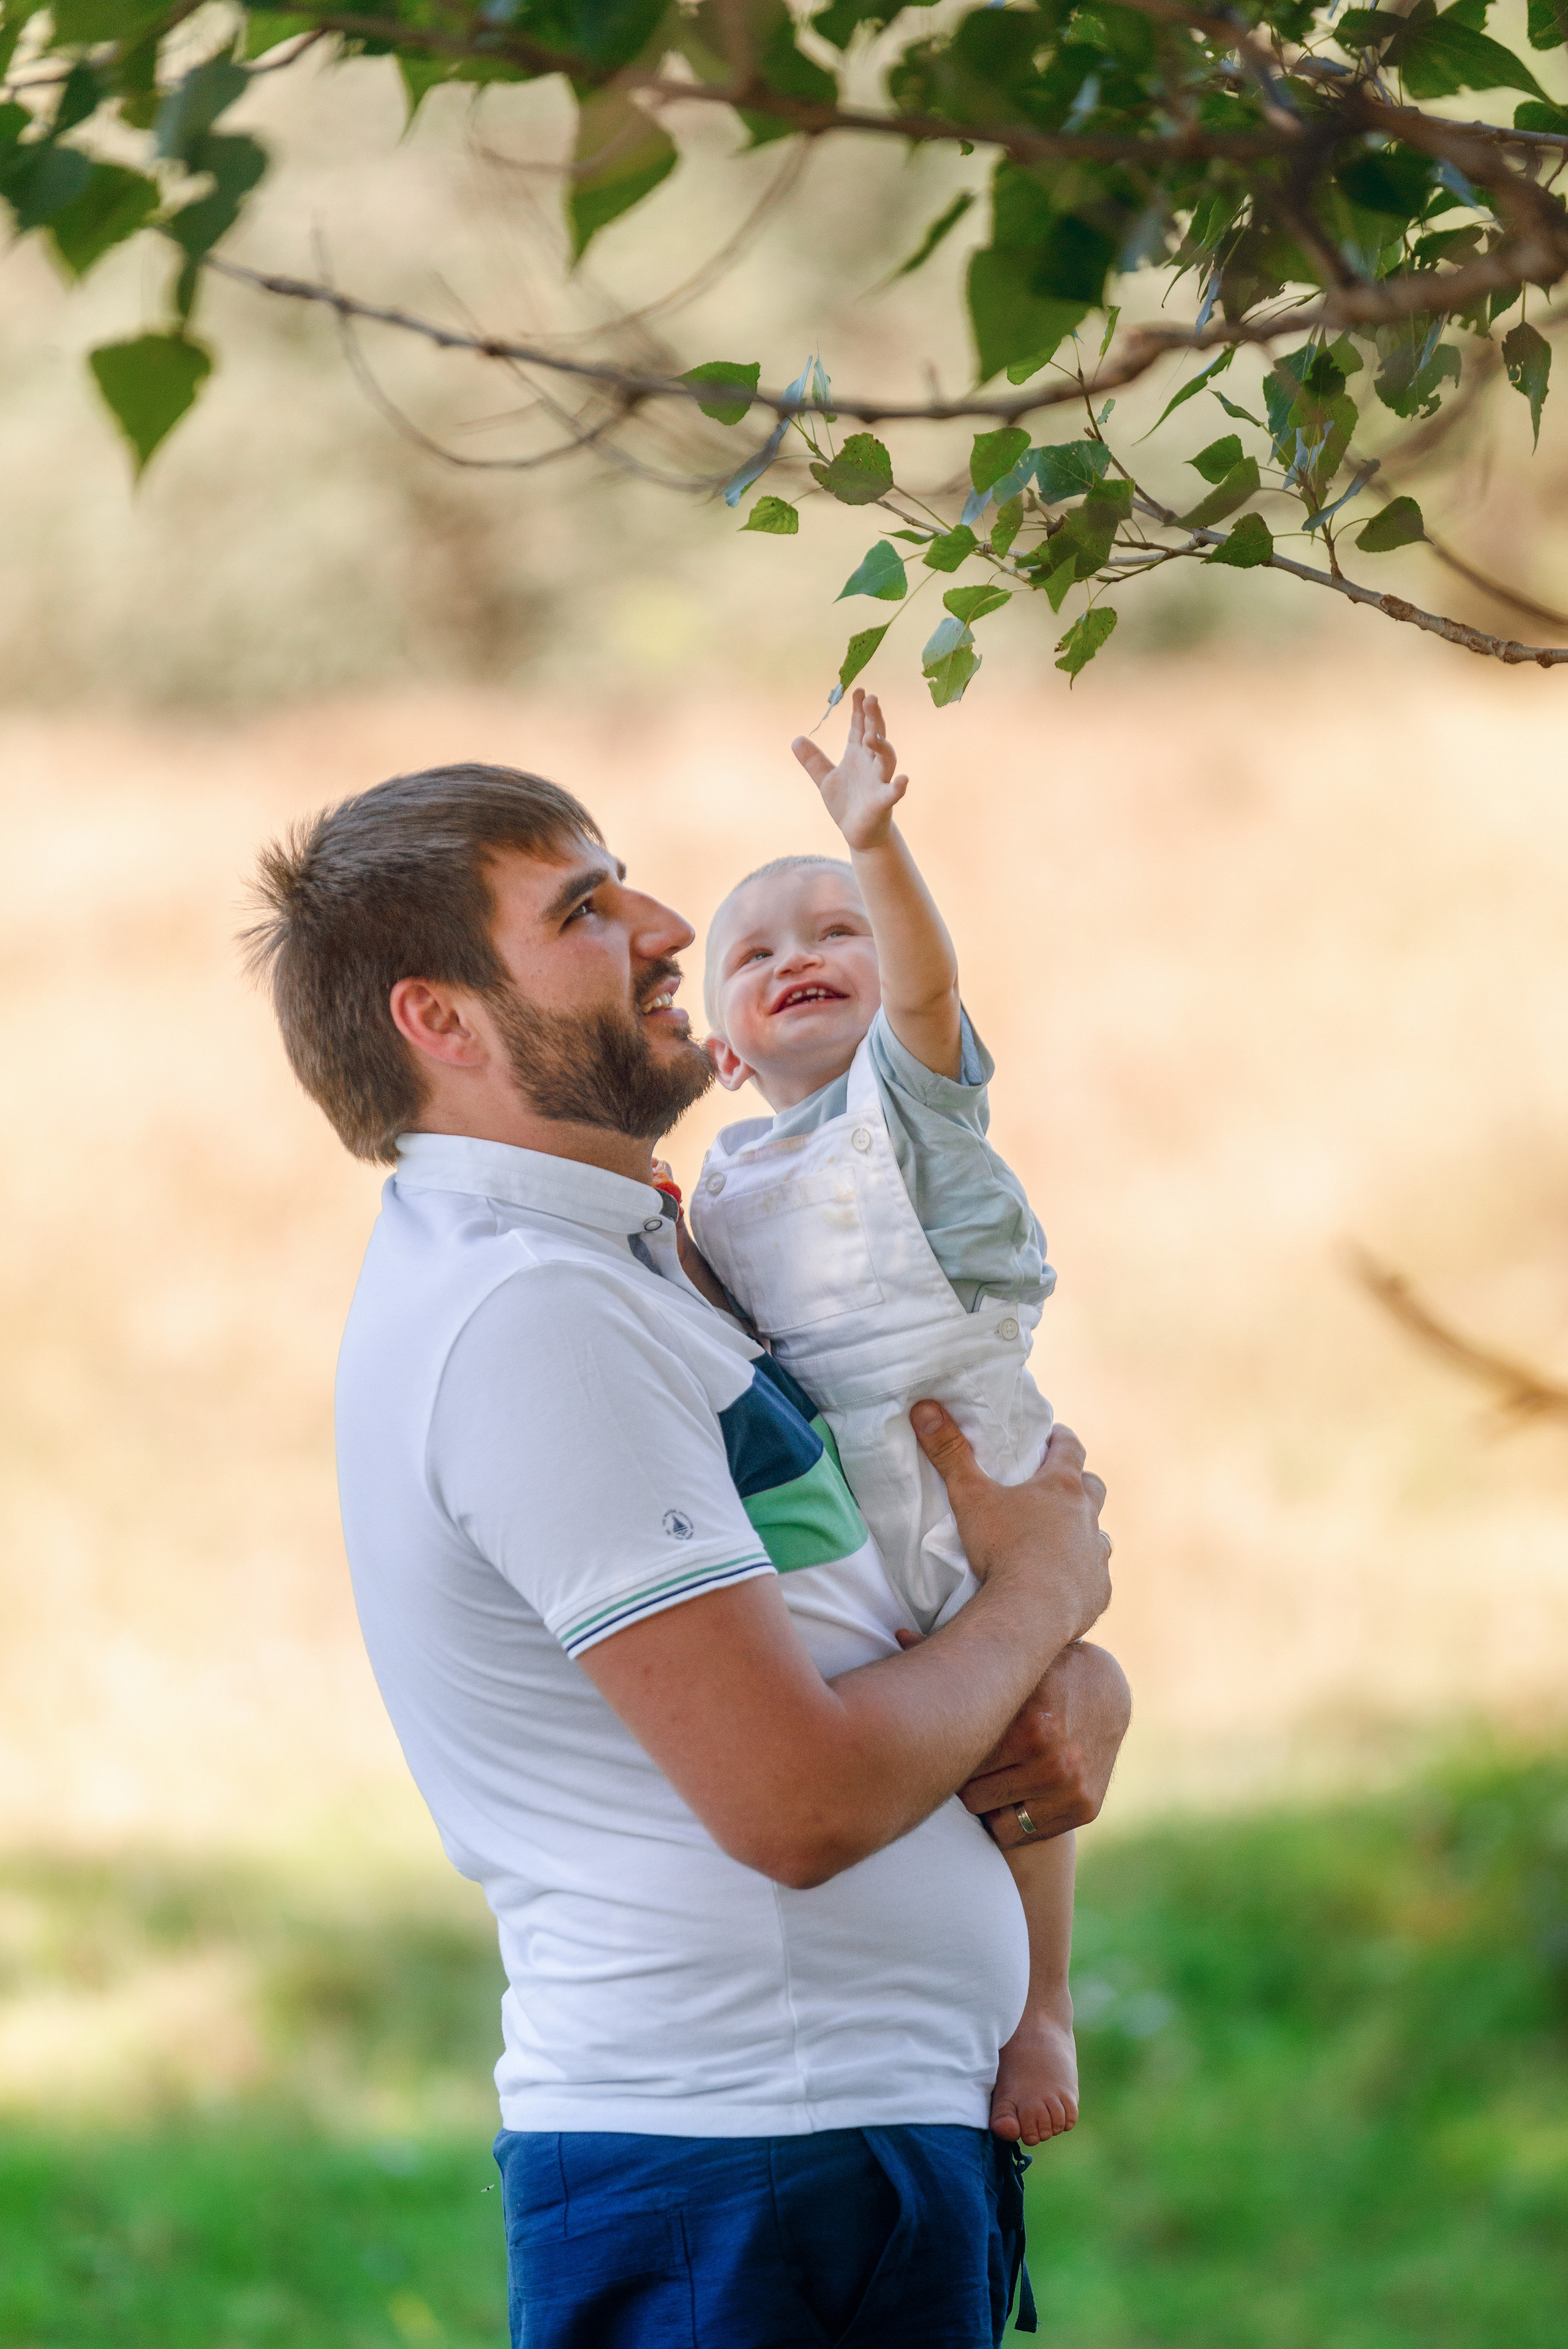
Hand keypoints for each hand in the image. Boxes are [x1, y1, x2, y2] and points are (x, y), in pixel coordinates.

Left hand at [791, 689, 906, 850]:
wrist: (858, 834)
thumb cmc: (846, 803)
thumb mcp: (825, 780)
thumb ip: (813, 761)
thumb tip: (795, 740)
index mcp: (858, 755)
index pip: (860, 726)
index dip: (859, 709)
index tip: (859, 690)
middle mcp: (871, 764)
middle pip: (876, 736)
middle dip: (874, 718)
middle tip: (871, 699)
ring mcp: (879, 782)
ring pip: (886, 760)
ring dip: (882, 747)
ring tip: (872, 736)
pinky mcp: (882, 803)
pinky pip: (892, 793)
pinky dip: (898, 787)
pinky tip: (903, 780)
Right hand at [911, 1404, 1110, 1642]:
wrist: (1030, 1612)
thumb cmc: (1001, 1548)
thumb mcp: (969, 1497)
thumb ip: (949, 1453)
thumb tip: (926, 1408)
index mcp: (1061, 1488)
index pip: (1071, 1448)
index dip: (1062, 1439)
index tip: (1055, 1435)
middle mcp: (1087, 1517)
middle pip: (1093, 1489)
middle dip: (1079, 1485)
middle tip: (1058, 1489)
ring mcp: (1096, 1556)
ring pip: (1100, 1535)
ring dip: (1084, 1533)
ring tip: (1062, 1541)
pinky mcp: (1098, 1592)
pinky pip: (1097, 1580)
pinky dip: (1083, 1578)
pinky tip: (1067, 1587)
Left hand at [966, 1641, 1130, 1848]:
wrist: (1109, 1690)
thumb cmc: (1041, 1672)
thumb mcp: (1008, 1662)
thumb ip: (953, 1653)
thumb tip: (897, 1634)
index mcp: (1028, 1722)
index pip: (960, 1761)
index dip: (949, 1753)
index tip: (949, 1741)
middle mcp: (1052, 1759)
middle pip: (971, 1794)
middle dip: (966, 1780)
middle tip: (972, 1760)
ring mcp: (1071, 1788)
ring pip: (994, 1818)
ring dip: (989, 1801)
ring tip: (993, 1775)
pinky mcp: (1084, 1809)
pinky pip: (1023, 1833)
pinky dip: (1014, 1817)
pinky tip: (1016, 1791)